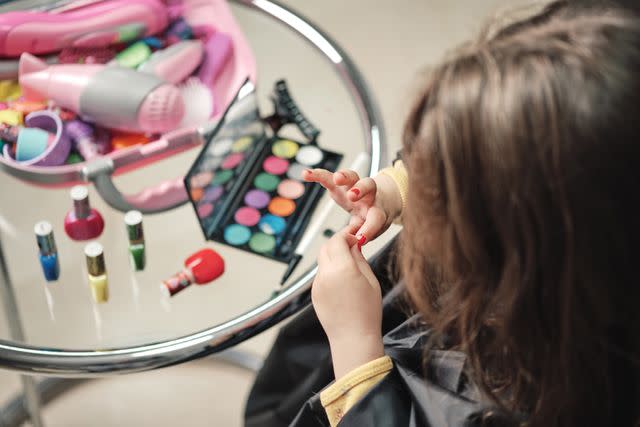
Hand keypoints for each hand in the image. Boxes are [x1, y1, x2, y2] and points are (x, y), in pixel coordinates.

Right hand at [303, 168, 401, 243]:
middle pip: (369, 186)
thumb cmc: (373, 218)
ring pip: (352, 177)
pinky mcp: (340, 184)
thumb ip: (364, 234)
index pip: (376, 217)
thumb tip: (354, 243)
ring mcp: (354, 187)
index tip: (361, 238)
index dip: (369, 228)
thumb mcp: (373, 230)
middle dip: (361, 190)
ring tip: (336, 178)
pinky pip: (329, 177)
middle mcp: (368, 196)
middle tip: (352, 195)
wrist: (378, 203)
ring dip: (344, 176)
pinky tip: (306, 174)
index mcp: (377, 211)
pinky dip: (318, 175)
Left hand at [312, 230, 383, 378]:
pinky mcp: (314, 293)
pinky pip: (321, 274)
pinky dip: (329, 270)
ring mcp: (317, 284)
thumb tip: (354, 245)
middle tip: (351, 245)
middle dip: (337, 243)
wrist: (353, 338)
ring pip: (322, 260)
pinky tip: (342, 281)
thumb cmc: (367, 312)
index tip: (355, 237)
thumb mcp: (371, 280)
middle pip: (326, 246)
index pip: (337, 240)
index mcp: (342, 269)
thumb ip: (359, 259)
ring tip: (349, 265)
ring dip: (333, 256)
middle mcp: (326, 274)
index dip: (346, 235)